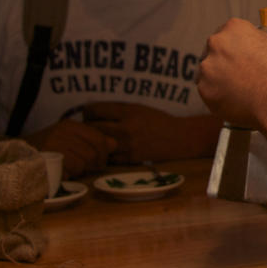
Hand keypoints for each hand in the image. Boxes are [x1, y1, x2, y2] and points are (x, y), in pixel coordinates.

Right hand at [24, 119, 116, 177]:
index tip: (99, 161)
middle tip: (87, 168)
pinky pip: (71, 169)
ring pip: (84, 161)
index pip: (99, 138)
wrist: (15, 156)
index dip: (104, 152)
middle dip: (94, 164)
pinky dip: (70, 175)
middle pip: (94, 152)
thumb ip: (93, 141)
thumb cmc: (47, 150)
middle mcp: (63, 131)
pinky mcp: (48, 157)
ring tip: (72, 169)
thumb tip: (114, 144)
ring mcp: (54, 143)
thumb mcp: (71, 141)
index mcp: (70, 125)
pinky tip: (63, 173)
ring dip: (81, 170)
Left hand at [82, 102, 216, 163]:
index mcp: (128, 111)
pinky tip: (108, 151)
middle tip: (89, 127)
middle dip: (87, 127)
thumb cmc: (159, 120)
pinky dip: (106, 154)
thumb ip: (119, 109)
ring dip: (95, 142)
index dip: (88, 111)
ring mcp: (127, 145)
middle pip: (92, 128)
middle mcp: (126, 128)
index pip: (95, 109)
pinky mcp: (131, 159)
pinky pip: (109, 158)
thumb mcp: (140, 108)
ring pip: (99, 145)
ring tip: (96, 140)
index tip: (89, 113)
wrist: (179, 138)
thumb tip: (94, 111)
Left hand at [197, 18, 266, 127]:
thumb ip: (250, 41)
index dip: (231, 48)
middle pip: (212, 52)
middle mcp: (217, 43)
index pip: (224, 34)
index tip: (234, 57)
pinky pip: (208, 92)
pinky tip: (236, 99)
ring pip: (208, 73)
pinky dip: (218, 96)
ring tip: (239, 90)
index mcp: (234, 28)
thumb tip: (243, 46)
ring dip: (218, 80)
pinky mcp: (205, 89)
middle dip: (222, 63)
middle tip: (237, 75)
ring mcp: (208, 66)